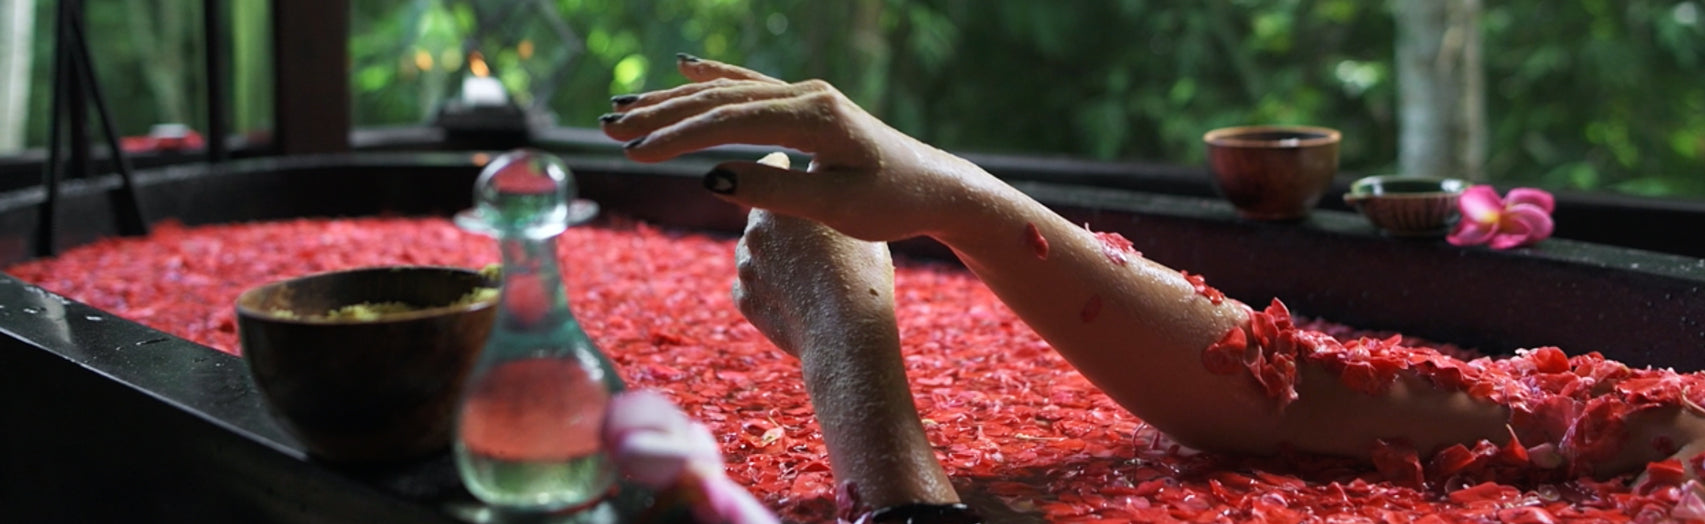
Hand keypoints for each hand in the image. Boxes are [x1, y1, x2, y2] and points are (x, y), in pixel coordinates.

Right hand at [601, 54, 1000, 241]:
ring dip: (675, 100)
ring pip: (729, 91)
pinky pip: (750, 86)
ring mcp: (807, 97)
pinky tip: (684, 68)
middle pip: (719, 98)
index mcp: (813, 117)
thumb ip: (775, 189)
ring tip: (624, 109)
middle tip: (608, 128)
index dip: (678, 136)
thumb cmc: (892, 203)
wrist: (937, 186)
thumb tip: (710, 176)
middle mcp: (807, 96)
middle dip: (660, 114)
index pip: (730, 121)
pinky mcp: (808, 105)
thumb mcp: (836, 207)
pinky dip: (714, 78)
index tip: (634, 152)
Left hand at [727, 153, 898, 356]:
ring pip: (754, 250)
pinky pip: (752, 285)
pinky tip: (793, 294)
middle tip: (805, 227)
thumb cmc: (861, 272)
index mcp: (779, 201)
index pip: (770, 167)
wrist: (846, 331)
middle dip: (780, 217)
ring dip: (773, 254)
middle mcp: (753, 230)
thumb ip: (828, 198)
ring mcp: (745, 267)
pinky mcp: (744, 300)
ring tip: (803, 267)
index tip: (789, 167)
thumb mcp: (853, 221)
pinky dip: (768, 286)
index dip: (782, 166)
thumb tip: (819, 185)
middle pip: (762, 213)